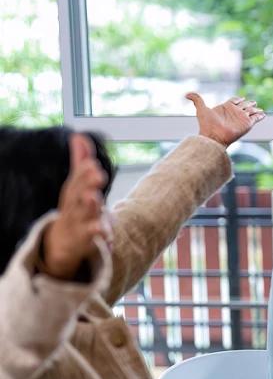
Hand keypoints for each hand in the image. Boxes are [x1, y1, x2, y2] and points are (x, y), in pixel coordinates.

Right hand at [41, 134, 109, 280]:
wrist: (61, 242)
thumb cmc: (74, 208)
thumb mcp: (76, 184)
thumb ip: (79, 161)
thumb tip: (78, 135)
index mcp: (74, 191)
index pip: (78, 179)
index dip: (85, 171)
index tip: (93, 162)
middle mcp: (74, 205)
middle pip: (79, 193)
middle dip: (88, 183)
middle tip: (97, 173)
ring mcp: (77, 222)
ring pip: (83, 214)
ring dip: (90, 206)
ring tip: (95, 198)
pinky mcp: (83, 239)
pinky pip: (91, 236)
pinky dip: (97, 233)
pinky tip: (105, 231)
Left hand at [187, 93, 265, 147]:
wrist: (213, 137)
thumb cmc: (207, 124)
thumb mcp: (201, 110)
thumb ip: (197, 100)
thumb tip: (186, 94)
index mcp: (226, 107)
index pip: (234, 101)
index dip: (238, 99)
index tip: (241, 97)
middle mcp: (234, 112)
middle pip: (244, 105)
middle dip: (249, 103)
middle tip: (253, 101)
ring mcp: (241, 118)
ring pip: (251, 111)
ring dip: (256, 109)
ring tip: (260, 108)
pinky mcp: (247, 124)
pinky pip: (256, 118)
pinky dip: (260, 116)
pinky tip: (263, 114)